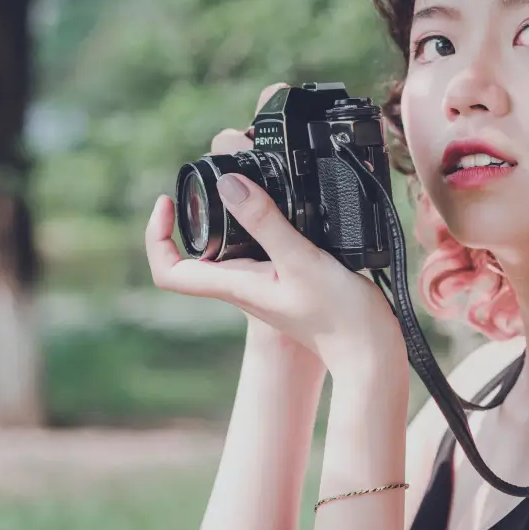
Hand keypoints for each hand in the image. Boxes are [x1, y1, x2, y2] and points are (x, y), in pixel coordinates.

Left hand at [145, 85, 405, 377]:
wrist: (370, 352)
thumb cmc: (339, 316)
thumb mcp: (301, 260)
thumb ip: (265, 222)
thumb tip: (227, 185)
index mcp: (235, 285)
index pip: (170, 271)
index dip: (158, 236)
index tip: (169, 203)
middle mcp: (243, 285)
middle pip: (196, 253)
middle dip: (194, 213)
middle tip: (209, 178)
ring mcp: (264, 283)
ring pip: (229, 247)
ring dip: (229, 215)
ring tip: (246, 182)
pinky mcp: (288, 278)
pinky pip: (259, 248)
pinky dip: (260, 223)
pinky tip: (284, 206)